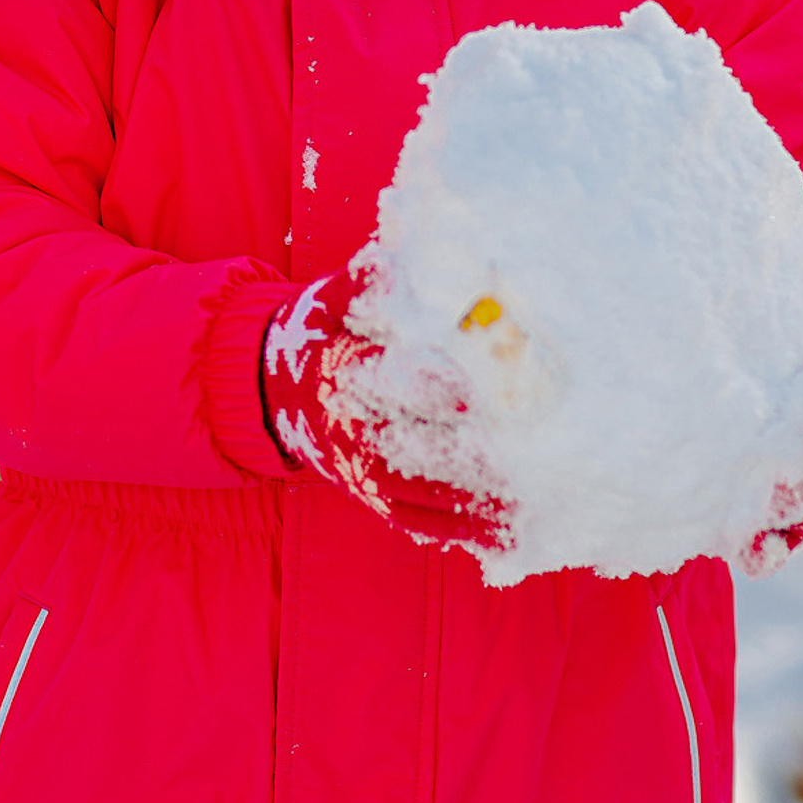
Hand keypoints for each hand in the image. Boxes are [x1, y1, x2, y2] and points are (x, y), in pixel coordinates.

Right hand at [261, 265, 513, 550]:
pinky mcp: (372, 495)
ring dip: (470, 505)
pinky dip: (461, 532)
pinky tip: (508, 538)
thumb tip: (390, 265)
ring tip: (523, 508)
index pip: (383, 382)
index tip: (470, 394)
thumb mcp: (330, 301)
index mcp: (336, 374)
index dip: (427, 388)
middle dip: (460, 456)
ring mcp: (359, 469)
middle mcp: (346, 428)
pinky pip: (417, 521)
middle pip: (407, 447)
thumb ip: (360, 284)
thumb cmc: (321, 332)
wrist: (279, 388)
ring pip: (417, 494)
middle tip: (513, 461)